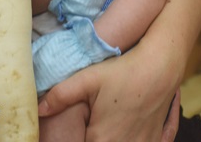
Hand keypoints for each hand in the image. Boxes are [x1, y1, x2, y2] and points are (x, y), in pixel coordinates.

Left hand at [38, 46, 179, 141]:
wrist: (161, 66)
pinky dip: (129, 141)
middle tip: (91, 125)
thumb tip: (39, 109)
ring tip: (106, 127)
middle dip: (91, 138)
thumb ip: (60, 95)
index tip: (80, 131)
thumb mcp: (88, 79)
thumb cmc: (124, 71)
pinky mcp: (155, 141)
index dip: (77, 139)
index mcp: (102, 139)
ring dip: (112, 139)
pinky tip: (124, 131)